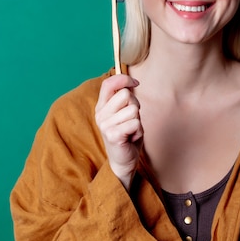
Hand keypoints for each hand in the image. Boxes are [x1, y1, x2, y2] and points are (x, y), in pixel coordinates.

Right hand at [95, 74, 142, 190]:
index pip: (108, 83)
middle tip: (132, 118)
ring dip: (138, 120)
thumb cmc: (126, 135)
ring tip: (131, 130)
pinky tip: (132, 137)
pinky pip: (136, 123)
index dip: (124, 79)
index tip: (135, 82)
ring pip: (133, 110)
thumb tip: (131, 81)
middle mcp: (100, 115)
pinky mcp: (113, 135)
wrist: (123, 161)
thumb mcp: (123, 113)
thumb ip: (123, 98)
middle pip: (126, 95)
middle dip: (135, 105)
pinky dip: (139, 131)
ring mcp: (105, 125)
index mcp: (101, 107)